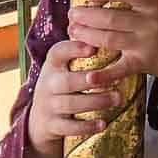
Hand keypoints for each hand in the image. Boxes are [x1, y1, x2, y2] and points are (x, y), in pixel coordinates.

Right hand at [26, 37, 116, 157]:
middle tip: (114, 80)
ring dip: (96, 102)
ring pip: (71, 104)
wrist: (40, 120)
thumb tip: (113, 29)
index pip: (58, 52)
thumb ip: (82, 52)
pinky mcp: (52, 125)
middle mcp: (48, 84)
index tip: (93, 47)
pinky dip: (86, 126)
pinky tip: (103, 124)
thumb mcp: (65, 67)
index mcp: (53, 65)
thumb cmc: (63, 85)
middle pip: (67, 81)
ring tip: (118, 99)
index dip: (74, 49)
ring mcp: (48, 106)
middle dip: (91, 80)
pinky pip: (68, 127)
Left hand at [68, 0, 157, 88]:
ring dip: (87, 35)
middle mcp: (150, 23)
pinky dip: (104, 74)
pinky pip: (120, 69)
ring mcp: (145, 44)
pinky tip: (89, 76)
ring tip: (73, 31)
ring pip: (110, 39)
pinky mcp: (142, 64)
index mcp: (155, 6)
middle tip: (72, 14)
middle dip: (87, 15)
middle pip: (112, 17)